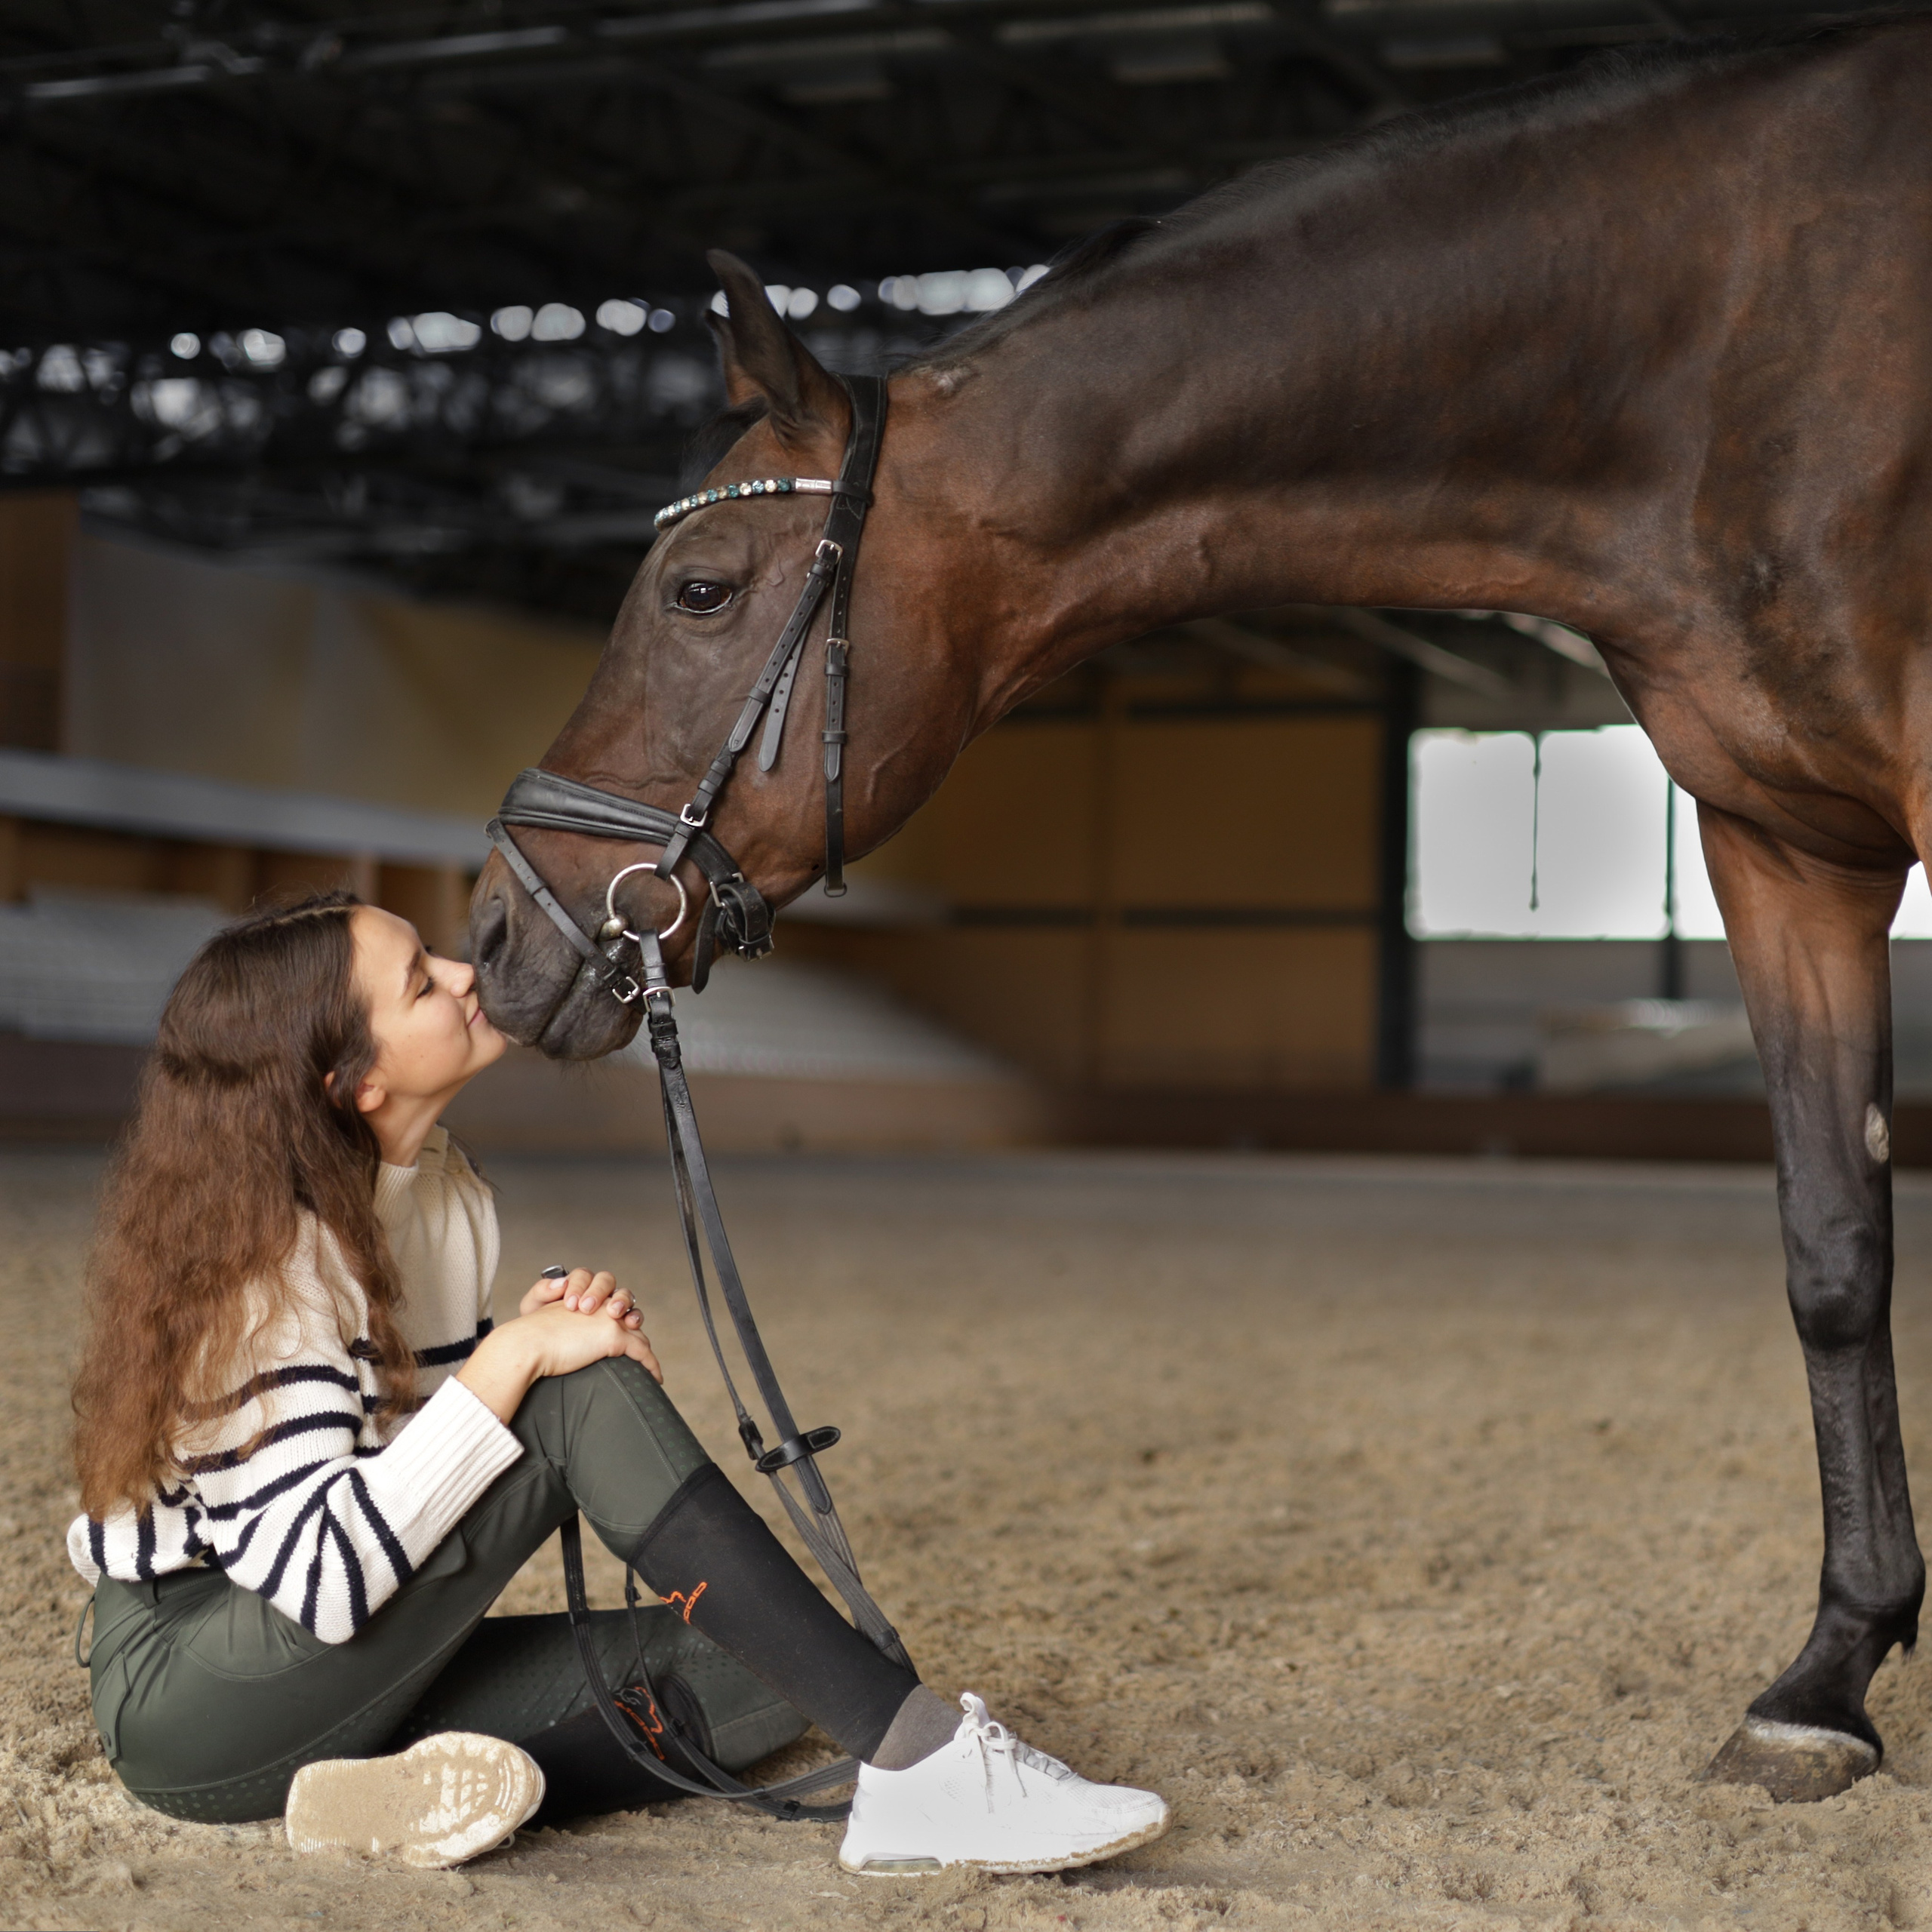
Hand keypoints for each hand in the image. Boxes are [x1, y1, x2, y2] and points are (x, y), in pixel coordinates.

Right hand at [512, 1301, 662, 1382]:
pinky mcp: (613, 1337)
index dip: (618, 1309)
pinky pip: (641, 1351)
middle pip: (627, 1305)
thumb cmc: (530, 1335)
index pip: (608, 1296)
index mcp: (584, 1293)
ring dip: (643, 1343)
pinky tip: (654, 1377)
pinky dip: (651, 1364)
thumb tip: (566, 1302)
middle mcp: (600, 1302)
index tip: (622, 1324)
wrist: (527, 1344)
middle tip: (629, 1333)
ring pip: (637, 1327)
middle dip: (632, 1318)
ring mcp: (609, 1318)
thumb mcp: (543, 1312)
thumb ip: (556, 1304)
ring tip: (645, 1360)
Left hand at [520, 1267, 641, 1330]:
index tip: (570, 1304)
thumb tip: (561, 1284)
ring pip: (625, 1295)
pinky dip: (635, 1319)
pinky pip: (634, 1317)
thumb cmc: (540, 1328)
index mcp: (578, 1285)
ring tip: (615, 1313)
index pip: (583, 1275)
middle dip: (598, 1293)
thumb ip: (542, 1291)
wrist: (542, 1350)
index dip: (579, 1286)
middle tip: (586, 1308)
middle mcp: (598, 1293)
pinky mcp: (622, 1327)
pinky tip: (631, 1325)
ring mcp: (612, 1307)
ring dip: (622, 1302)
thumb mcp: (533, 1308)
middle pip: (606, 1281)